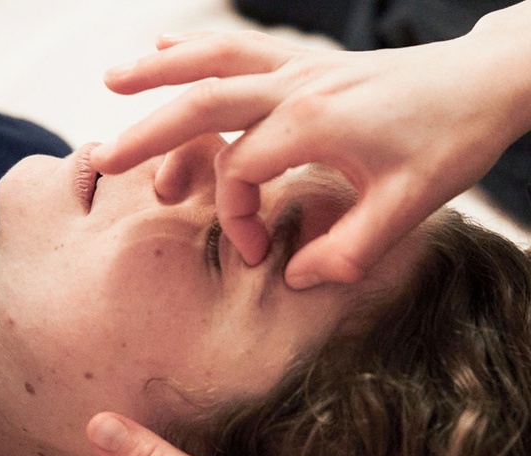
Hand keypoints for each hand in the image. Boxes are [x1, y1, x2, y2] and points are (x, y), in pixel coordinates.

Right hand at [91, 27, 524, 285]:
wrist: (486, 81)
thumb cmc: (451, 138)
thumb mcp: (408, 206)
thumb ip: (349, 250)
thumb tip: (297, 279)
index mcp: (310, 124)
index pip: (240, 175)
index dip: (235, 220)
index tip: (256, 253)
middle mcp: (294, 87)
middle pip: (202, 104)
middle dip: (148, 134)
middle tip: (102, 155)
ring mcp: (299, 67)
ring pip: (213, 60)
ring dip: (160, 72)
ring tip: (112, 80)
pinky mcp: (308, 62)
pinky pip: (242, 47)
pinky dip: (199, 46)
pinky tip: (168, 43)